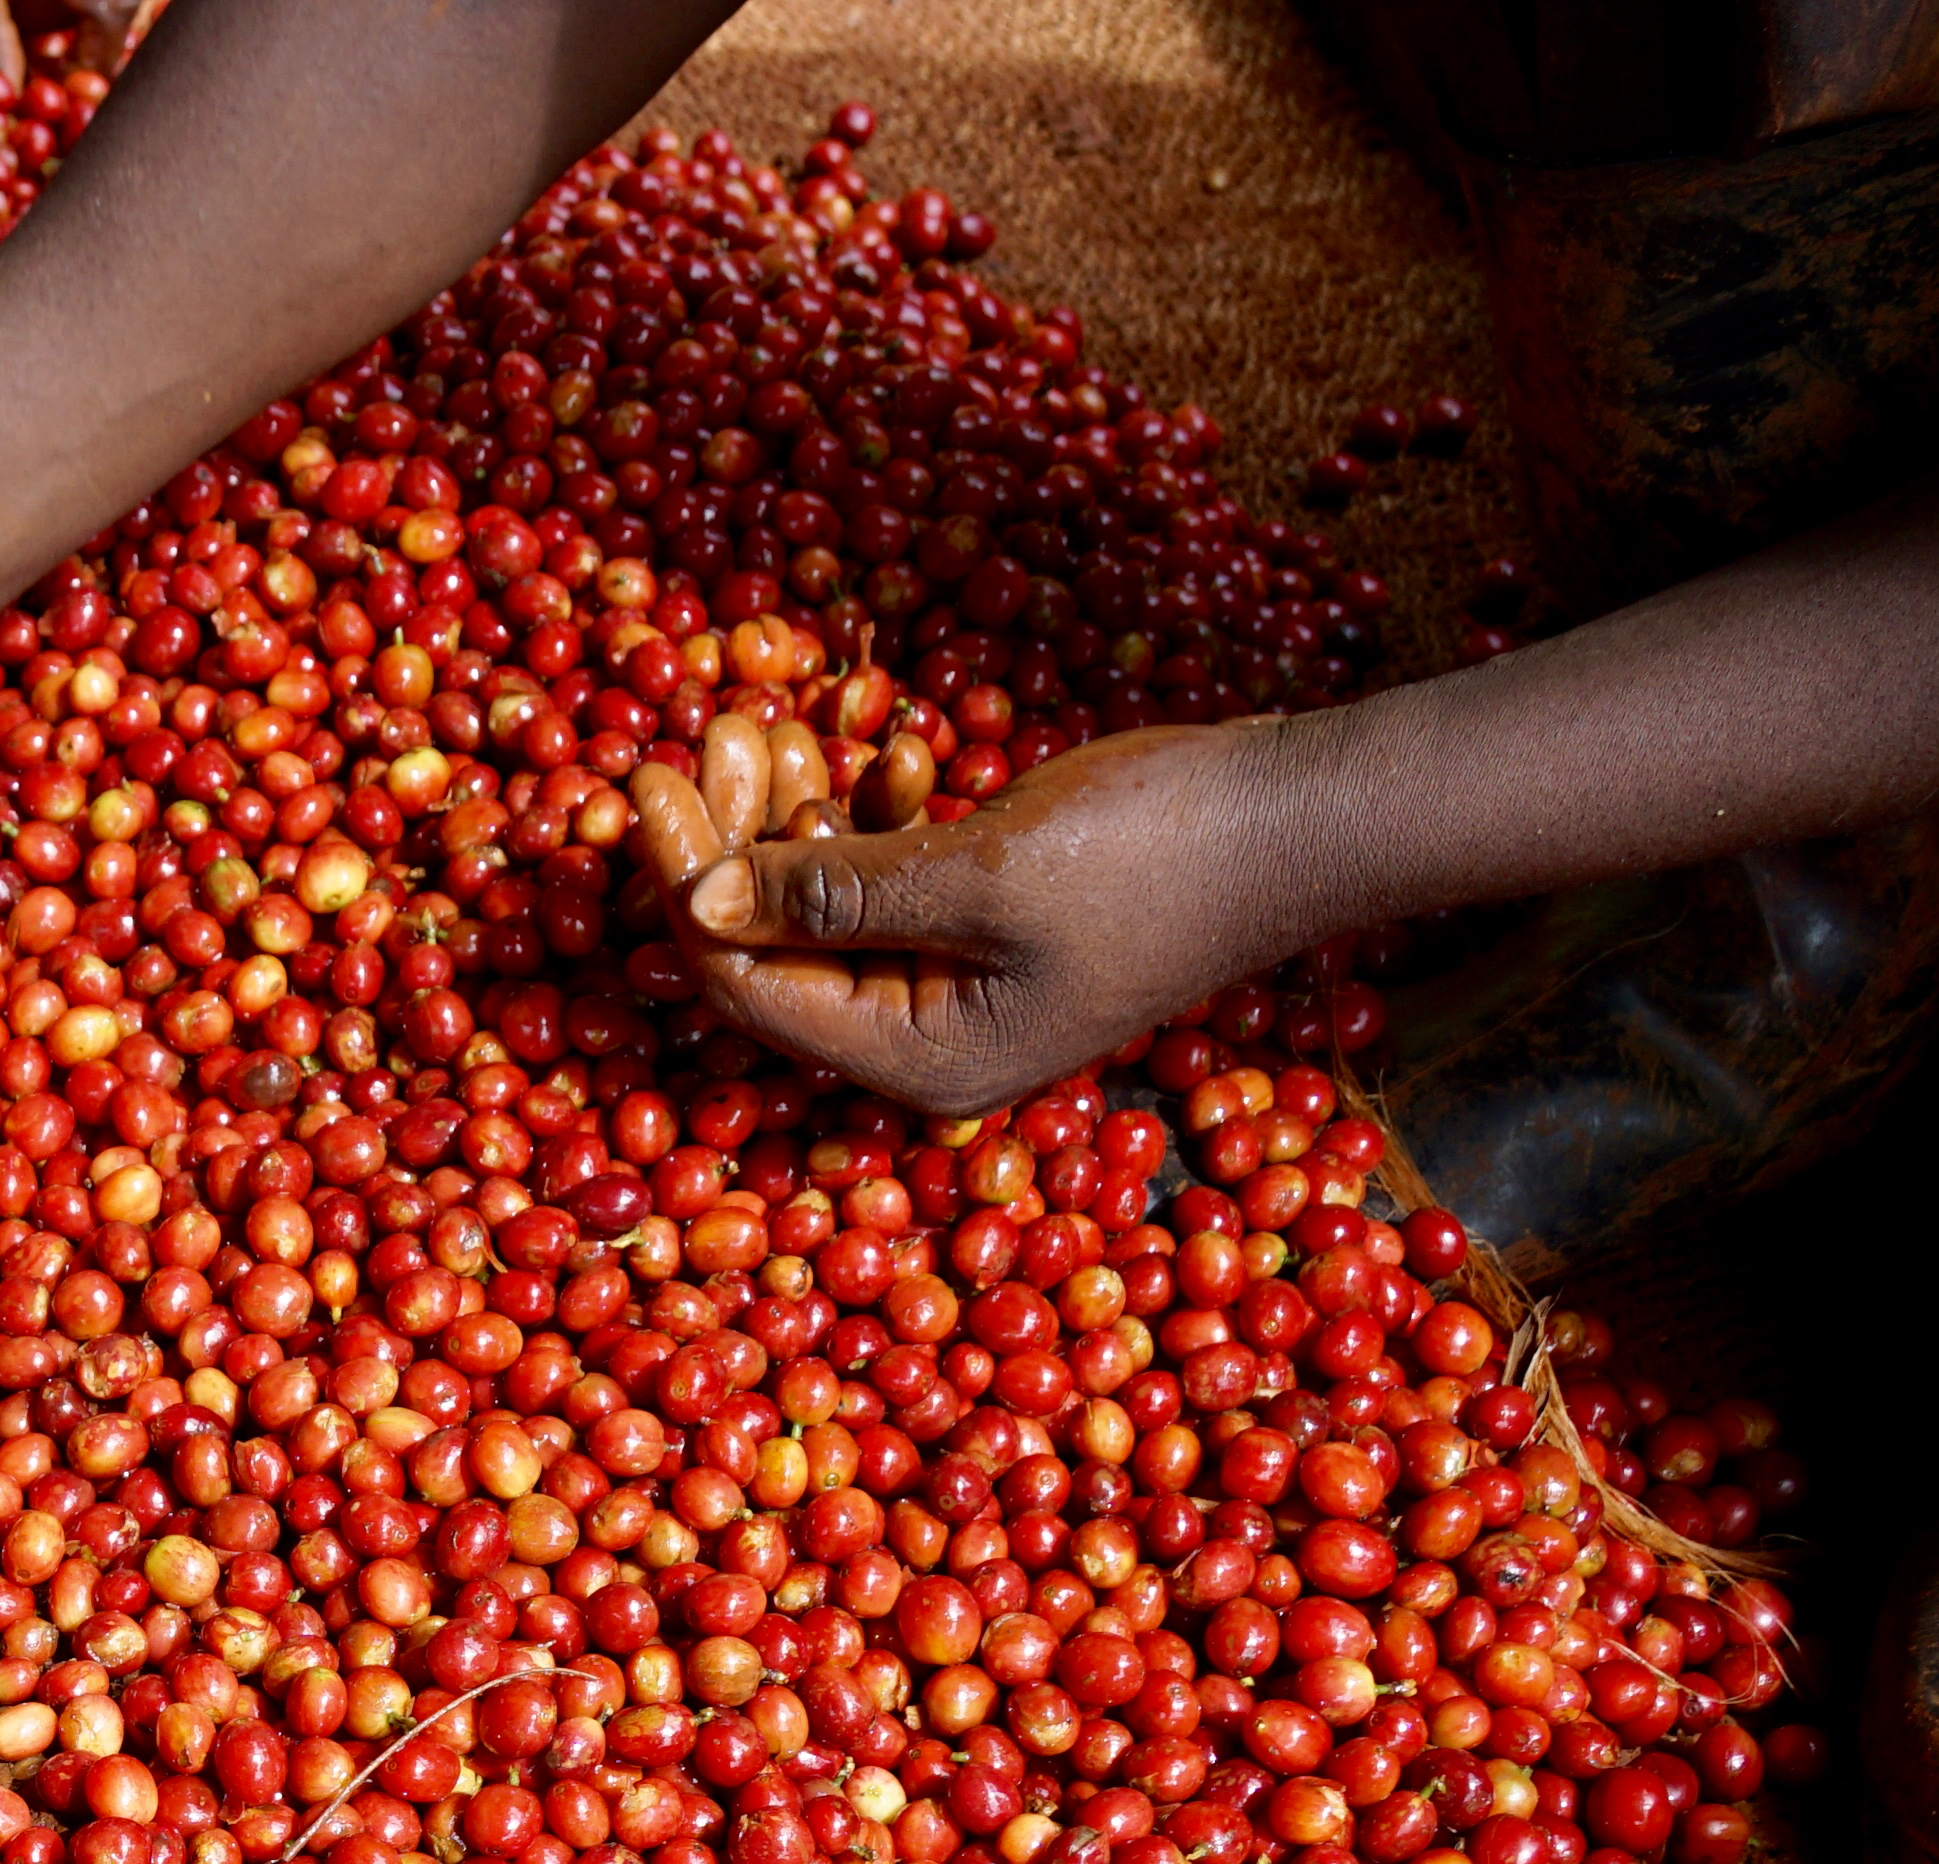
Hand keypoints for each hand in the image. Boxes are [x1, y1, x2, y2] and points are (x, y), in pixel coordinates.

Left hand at [649, 721, 1315, 1119]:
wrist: (1299, 818)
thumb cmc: (1152, 852)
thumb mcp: (975, 872)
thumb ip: (834, 893)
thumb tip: (703, 904)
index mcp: (918, 1062)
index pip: (750, 991)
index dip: (683, 890)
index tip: (638, 787)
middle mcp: (927, 1046)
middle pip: (776, 953)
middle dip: (729, 847)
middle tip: (694, 739)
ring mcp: (960, 991)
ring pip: (827, 909)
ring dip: (789, 821)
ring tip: (762, 725)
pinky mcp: (990, 931)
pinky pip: (890, 884)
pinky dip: (868, 821)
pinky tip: (877, 751)